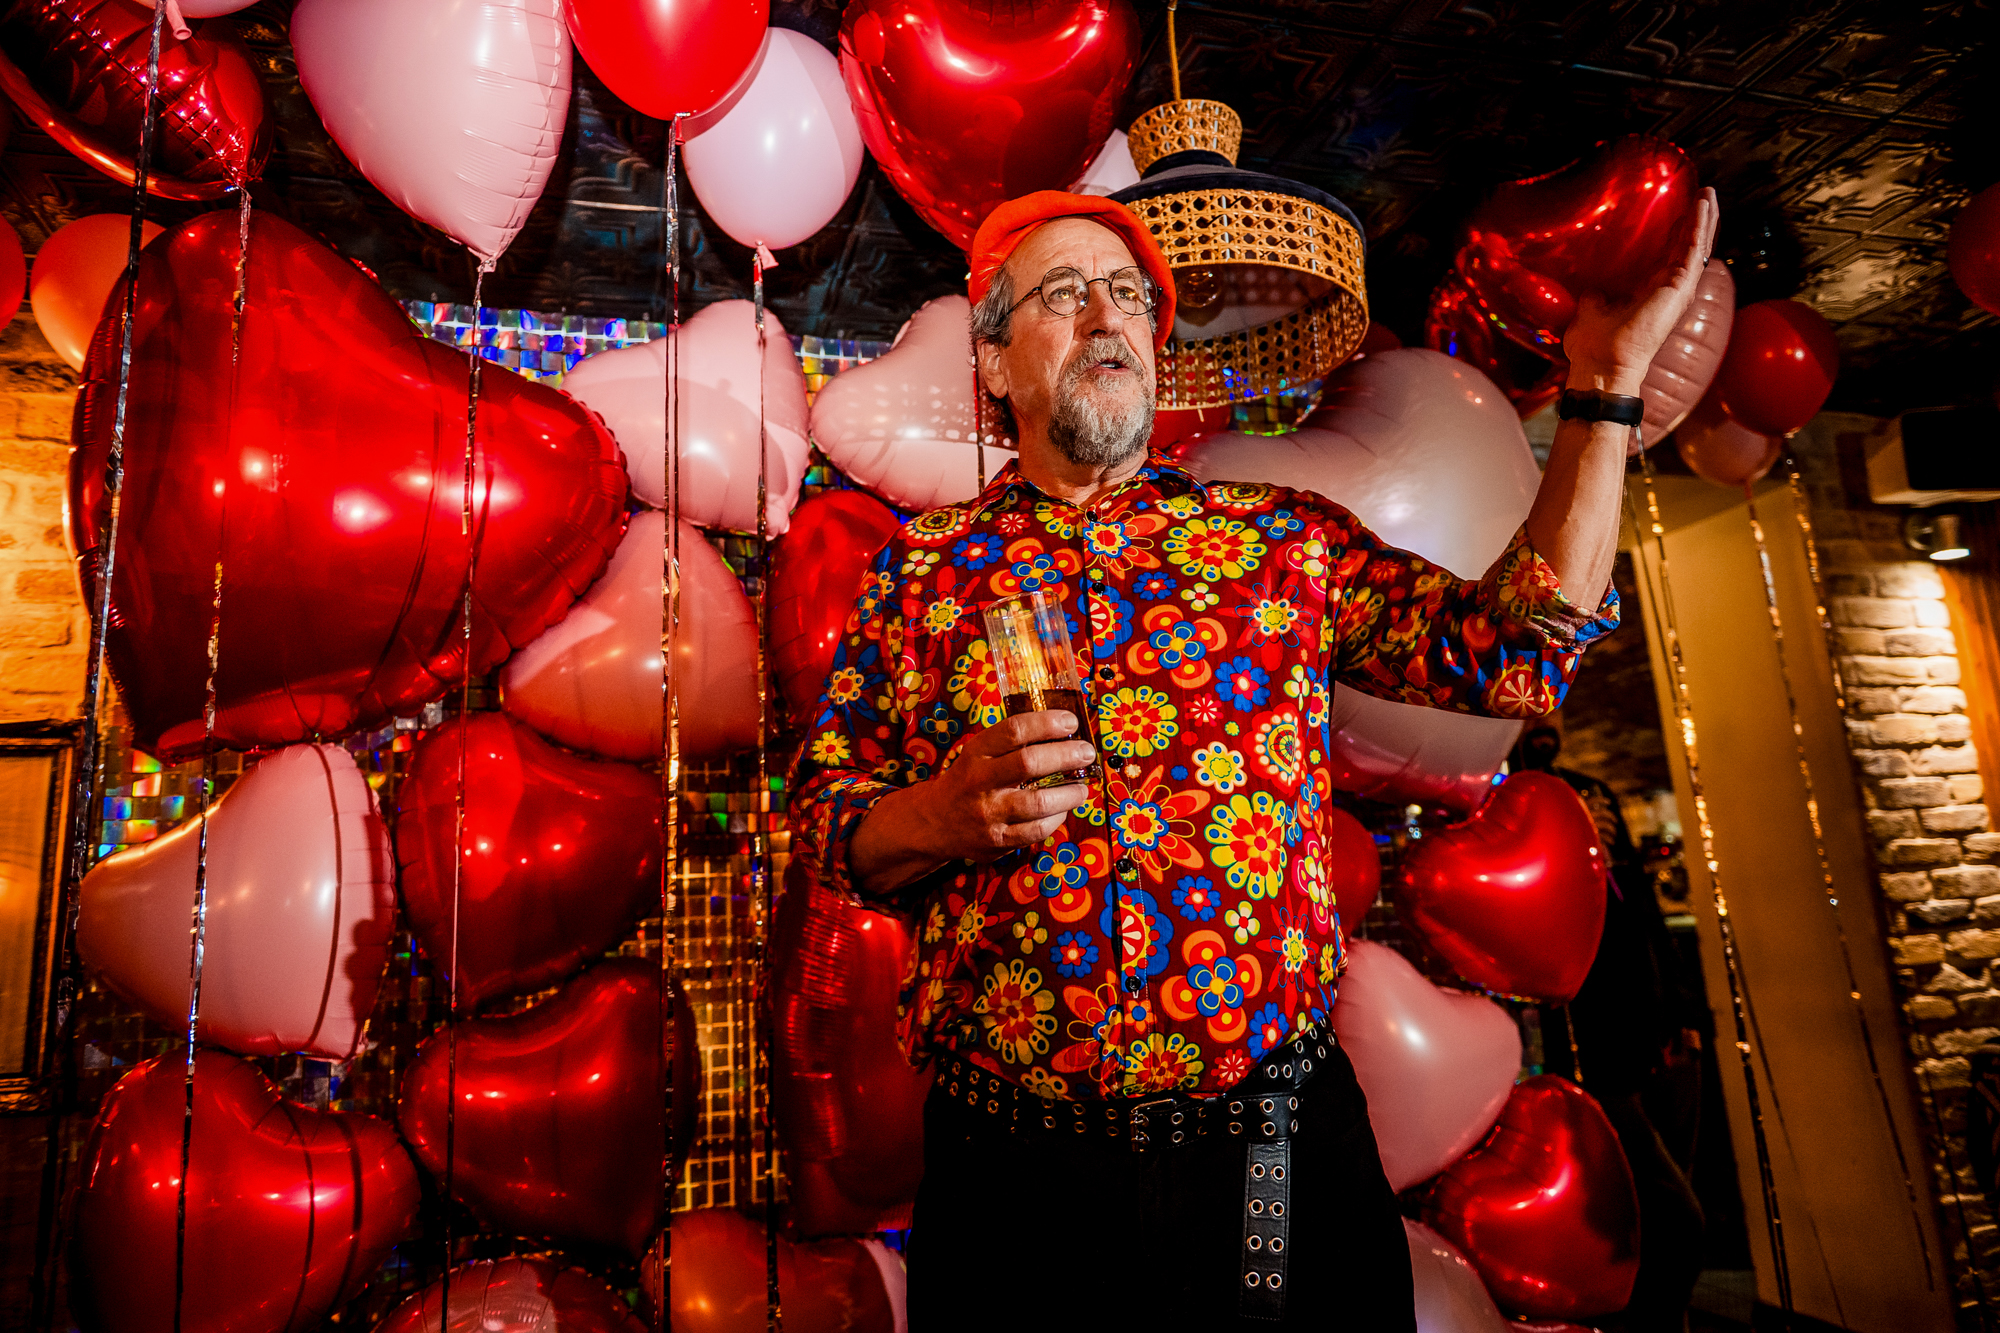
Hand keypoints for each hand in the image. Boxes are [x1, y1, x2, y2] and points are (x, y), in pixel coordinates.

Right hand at [849, 710, 1095, 895]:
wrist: (935, 822)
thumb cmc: (968, 780)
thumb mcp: (979, 754)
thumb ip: (1012, 744)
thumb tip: (1064, 730)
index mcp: (976, 753)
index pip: (1014, 730)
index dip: (1047, 723)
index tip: (1071, 721)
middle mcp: (979, 781)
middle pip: (1029, 763)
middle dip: (1066, 755)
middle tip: (1086, 753)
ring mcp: (988, 813)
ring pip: (1038, 802)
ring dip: (1069, 794)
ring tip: (1082, 788)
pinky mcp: (996, 841)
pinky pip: (1035, 831)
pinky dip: (1056, 819)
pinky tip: (1062, 810)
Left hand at [1562, 186, 1720, 395]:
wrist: (1600, 363)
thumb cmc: (1594, 345)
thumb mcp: (1592, 308)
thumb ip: (1597, 295)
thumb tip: (1593, 288)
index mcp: (1649, 292)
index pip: (1668, 256)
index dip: (1675, 232)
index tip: (1677, 210)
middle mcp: (1668, 290)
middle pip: (1688, 248)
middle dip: (1696, 220)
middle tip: (1701, 194)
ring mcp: (1677, 288)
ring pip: (1697, 245)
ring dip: (1704, 218)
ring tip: (1708, 193)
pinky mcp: (1680, 287)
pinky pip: (1694, 250)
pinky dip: (1700, 226)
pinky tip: (1703, 205)